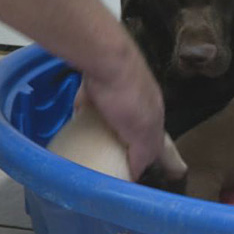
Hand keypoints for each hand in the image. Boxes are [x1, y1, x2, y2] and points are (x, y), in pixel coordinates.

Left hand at [79, 47, 165, 180]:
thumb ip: (144, 152)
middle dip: (127, 143)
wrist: (105, 59)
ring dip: (108, 130)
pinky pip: (91, 104)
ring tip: (94, 146)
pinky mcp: (94, 86)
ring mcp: (117, 93)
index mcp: (155, 115)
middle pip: (135, 128)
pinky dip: (87, 115)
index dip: (148, 156)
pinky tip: (78, 125)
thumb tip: (136, 174)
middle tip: (113, 161)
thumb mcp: (144, 131)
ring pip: (113, 117)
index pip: (155, 142)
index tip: (135, 172)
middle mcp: (139, 103)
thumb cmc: (128, 96)